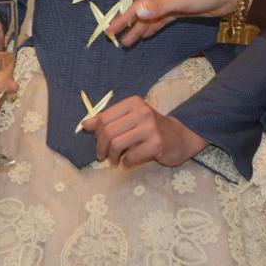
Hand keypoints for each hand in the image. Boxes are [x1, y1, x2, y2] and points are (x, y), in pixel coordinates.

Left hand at [79, 95, 206, 167]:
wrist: (180, 137)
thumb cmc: (151, 128)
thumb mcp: (130, 118)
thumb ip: (109, 120)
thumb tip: (85, 124)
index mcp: (133, 102)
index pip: (105, 117)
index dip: (97, 133)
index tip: (98, 142)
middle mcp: (142, 112)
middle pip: (109, 131)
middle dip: (101, 147)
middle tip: (103, 156)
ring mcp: (150, 127)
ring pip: (117, 144)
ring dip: (112, 156)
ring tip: (115, 160)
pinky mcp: (157, 144)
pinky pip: (131, 156)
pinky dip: (126, 162)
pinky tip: (129, 162)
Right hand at [98, 0, 245, 45]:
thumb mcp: (181, 0)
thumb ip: (160, 8)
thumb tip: (138, 14)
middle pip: (137, 6)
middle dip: (123, 18)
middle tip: (109, 32)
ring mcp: (168, 3)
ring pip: (147, 16)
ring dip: (136, 28)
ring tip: (123, 42)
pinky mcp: (177, 12)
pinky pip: (159, 21)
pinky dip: (150, 29)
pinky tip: (142, 37)